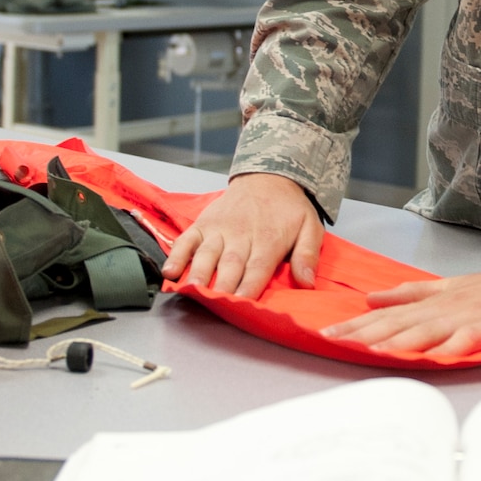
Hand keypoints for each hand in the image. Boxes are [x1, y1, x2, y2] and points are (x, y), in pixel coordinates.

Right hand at [163, 172, 323, 299]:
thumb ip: (307, 256)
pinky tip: (170, 271)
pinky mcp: (204, 223)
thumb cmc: (289, 208)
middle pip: (230, 264)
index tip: (241, 304)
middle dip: (222, 285)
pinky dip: (177, 255)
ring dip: (198, 272)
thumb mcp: (310, 227)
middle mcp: (242, 235)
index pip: (257, 268)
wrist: (268, 176)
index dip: (249, 287)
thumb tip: (307, 283)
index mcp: (269, 240)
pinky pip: (187, 240)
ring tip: (192, 289)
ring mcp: (220, 229)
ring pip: (207, 253)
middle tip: (214, 304)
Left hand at [320, 261, 480, 358]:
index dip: (356, 323)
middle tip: (332, 340)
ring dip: (397, 340)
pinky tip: (433, 357)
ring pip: (426, 329)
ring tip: (371, 350)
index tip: (325, 332)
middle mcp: (445, 307)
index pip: (388, 313)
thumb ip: (411, 293)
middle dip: (364, 332)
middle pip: (398, 321)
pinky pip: (468, 339)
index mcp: (435, 299)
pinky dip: (449, 347)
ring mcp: (468, 317)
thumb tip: (371, 298)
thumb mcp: (451, 287)